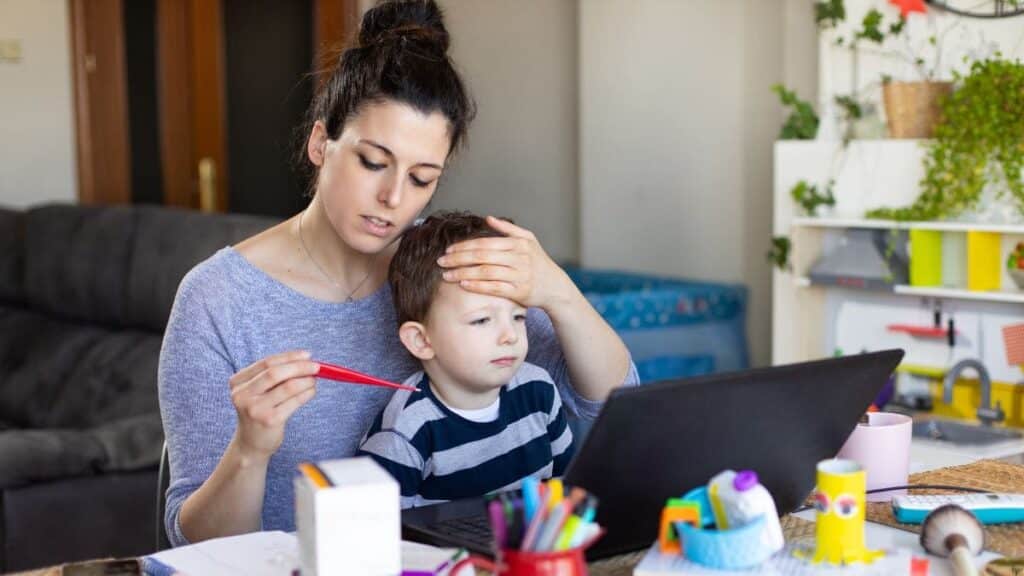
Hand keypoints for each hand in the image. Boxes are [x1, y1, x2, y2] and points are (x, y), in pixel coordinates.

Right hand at [228, 350, 318, 459]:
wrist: (251, 443)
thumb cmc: (260, 411)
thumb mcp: (258, 391)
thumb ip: (275, 375)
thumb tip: (306, 360)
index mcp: (238, 382)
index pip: (267, 362)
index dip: (290, 357)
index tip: (307, 355)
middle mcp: (242, 395)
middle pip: (275, 373)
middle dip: (300, 367)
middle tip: (316, 367)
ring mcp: (255, 408)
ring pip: (288, 387)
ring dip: (306, 381)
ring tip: (313, 381)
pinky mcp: (269, 420)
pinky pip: (294, 401)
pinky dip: (307, 393)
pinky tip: (311, 392)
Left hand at [436, 216, 572, 309]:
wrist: (555, 286)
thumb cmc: (538, 262)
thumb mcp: (529, 240)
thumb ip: (508, 229)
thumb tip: (488, 218)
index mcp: (519, 243)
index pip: (485, 243)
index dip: (464, 246)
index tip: (448, 249)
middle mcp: (519, 258)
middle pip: (482, 256)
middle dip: (458, 259)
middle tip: (441, 261)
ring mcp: (520, 275)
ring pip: (485, 272)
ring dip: (463, 273)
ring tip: (446, 275)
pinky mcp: (519, 291)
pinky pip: (494, 288)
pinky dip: (477, 286)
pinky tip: (463, 284)